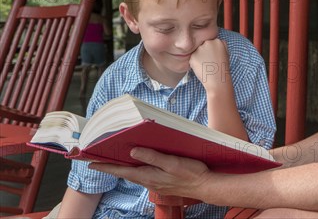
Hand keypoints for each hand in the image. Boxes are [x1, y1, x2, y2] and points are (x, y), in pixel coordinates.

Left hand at [89, 147, 209, 198]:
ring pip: (135, 174)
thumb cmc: (190, 174)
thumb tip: (133, 152)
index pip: (122, 171)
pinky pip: (144, 175)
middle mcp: (149, 181)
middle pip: (126, 173)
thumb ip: (152, 157)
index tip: (91, 163)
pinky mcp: (162, 182)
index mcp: (149, 176)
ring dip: (124, 168)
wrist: (205, 186)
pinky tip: (139, 164)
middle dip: (112, 166)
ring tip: (115, 160)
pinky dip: (136, 169)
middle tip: (100, 160)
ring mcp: (156, 183)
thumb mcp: (172, 162)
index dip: (106, 167)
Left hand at [189, 39, 231, 92]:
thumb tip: (215, 42)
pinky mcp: (192, 57)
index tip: (214, 57)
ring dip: (199, 57)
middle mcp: (208, 43)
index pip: (211, 42)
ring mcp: (199, 49)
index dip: (212, 50)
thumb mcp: (226, 53)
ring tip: (206, 66)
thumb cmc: (223, 68)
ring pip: (197, 52)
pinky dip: (195, 63)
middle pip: (203, 45)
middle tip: (210, 62)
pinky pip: (193, 58)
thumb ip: (221, 45)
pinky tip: (202, 68)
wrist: (217, 80)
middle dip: (205, 52)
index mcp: (217, 41)